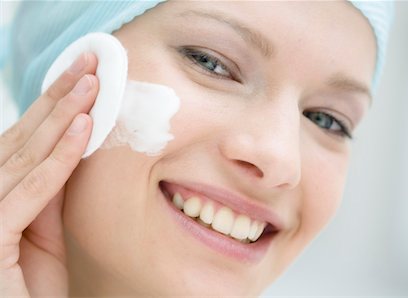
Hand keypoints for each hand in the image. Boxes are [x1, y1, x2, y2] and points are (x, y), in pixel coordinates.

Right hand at [0, 53, 97, 295]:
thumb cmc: (29, 285)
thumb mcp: (46, 231)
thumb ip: (52, 192)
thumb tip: (74, 147)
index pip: (23, 140)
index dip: (51, 106)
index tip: (81, 78)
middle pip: (22, 138)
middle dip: (58, 98)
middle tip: (88, 65)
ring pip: (25, 155)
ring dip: (62, 117)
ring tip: (91, 85)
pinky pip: (30, 191)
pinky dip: (58, 159)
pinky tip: (83, 129)